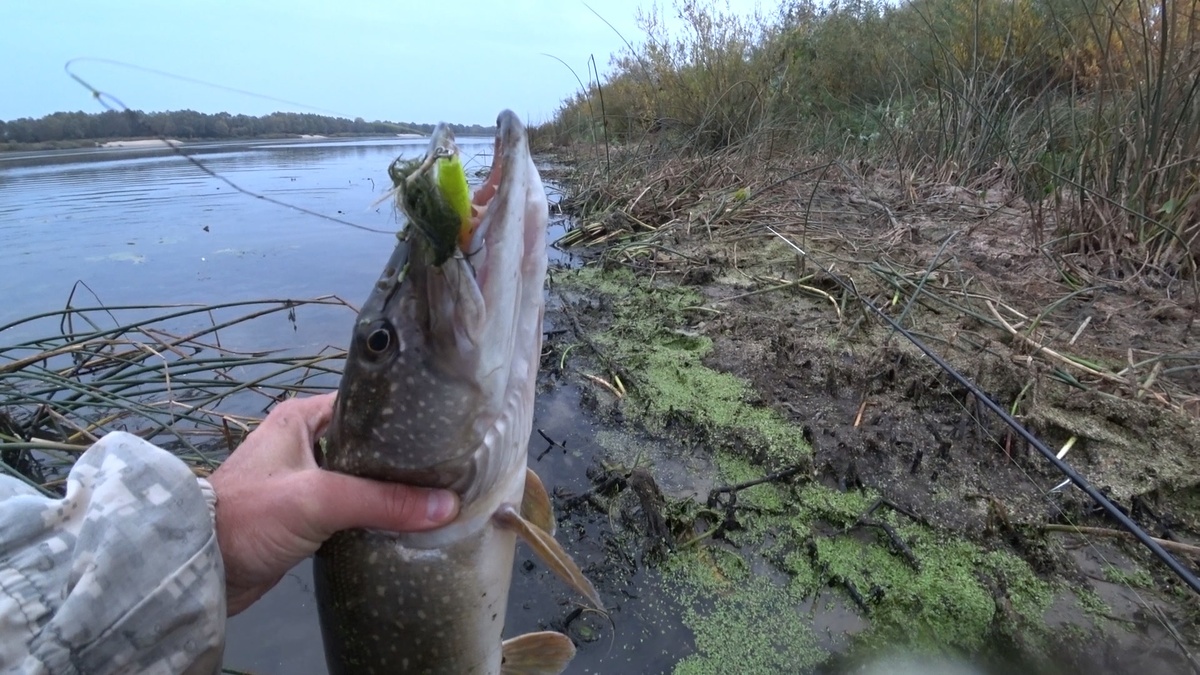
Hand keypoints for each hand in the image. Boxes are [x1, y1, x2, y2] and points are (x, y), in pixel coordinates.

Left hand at [208, 392, 458, 614]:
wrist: (200, 568)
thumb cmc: (252, 516)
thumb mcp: (319, 500)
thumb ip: (382, 501)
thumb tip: (448, 506)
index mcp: (301, 417)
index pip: (365, 404)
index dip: (402, 417)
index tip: (442, 431)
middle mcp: (303, 441)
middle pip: (367, 444)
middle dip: (401, 459)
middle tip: (448, 467)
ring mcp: (303, 479)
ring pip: (360, 477)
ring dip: (388, 489)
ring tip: (436, 494)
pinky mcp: (303, 514)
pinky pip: (349, 505)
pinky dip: (372, 512)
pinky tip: (402, 521)